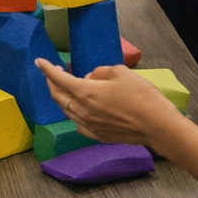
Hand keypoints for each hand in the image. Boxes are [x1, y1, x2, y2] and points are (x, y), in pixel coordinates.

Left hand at [35, 59, 184, 147]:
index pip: (59, 79)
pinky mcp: (98, 136)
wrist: (158, 126)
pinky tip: (79, 110)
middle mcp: (83, 111)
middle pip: (59, 96)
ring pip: (67, 111)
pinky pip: (78, 124)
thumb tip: (91, 78)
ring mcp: (89, 126)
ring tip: (67, 88)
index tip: (39, 61)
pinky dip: (74, 114)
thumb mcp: (121, 73)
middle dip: (52, 83)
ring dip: (63, 98)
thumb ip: (100, 72)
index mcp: (86, 92)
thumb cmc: (142, 96)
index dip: (47, 69)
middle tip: (54, 72)